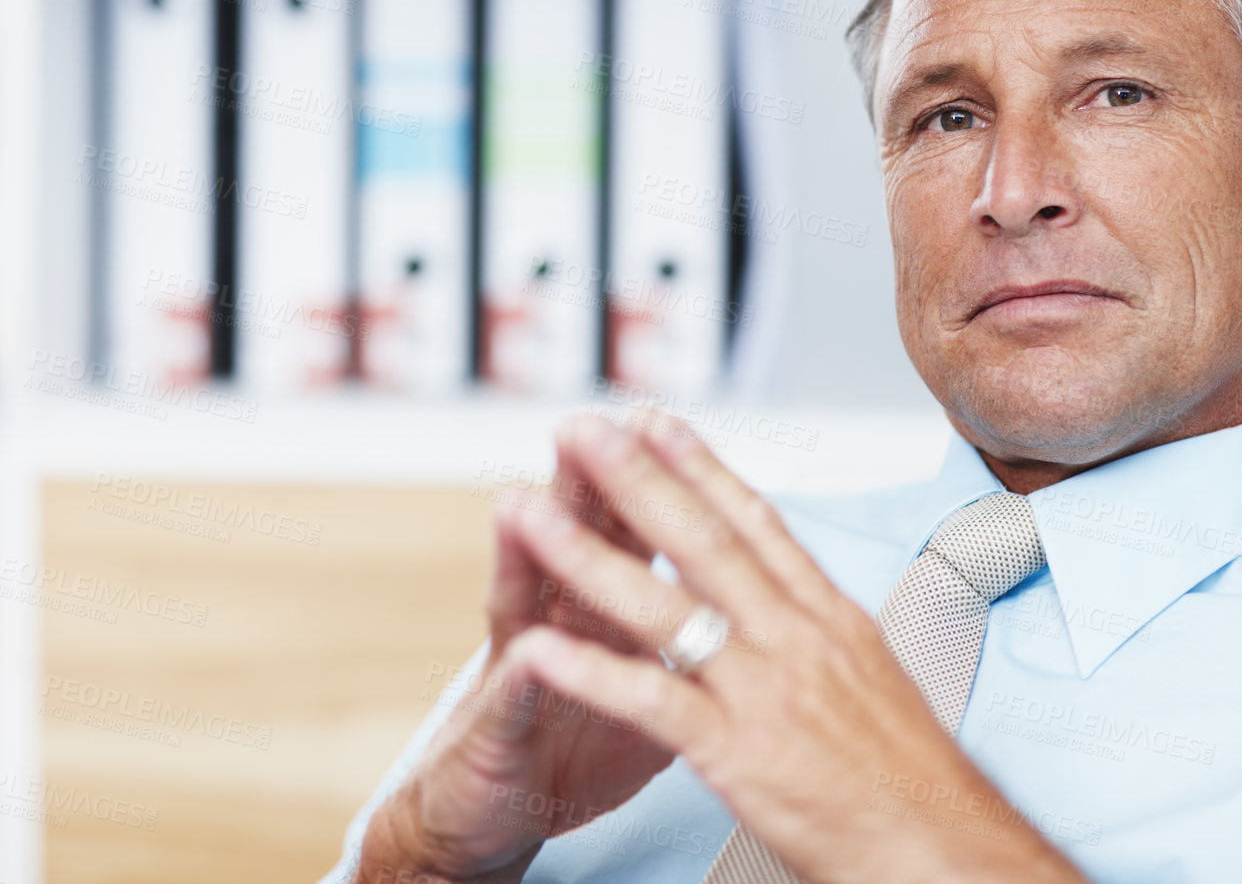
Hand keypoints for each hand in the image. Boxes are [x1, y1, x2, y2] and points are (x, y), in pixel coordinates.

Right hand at [357, 426, 677, 882]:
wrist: (494, 815)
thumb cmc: (576, 747)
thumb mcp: (643, 683)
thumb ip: (682, 633)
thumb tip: (748, 592)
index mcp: (604, 610)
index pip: (628, 529)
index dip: (647, 482)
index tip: (666, 425)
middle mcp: (555, 623)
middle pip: (574, 542)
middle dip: (584, 487)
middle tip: (590, 429)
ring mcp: (516, 673)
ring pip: (523, 601)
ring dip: (524, 556)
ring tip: (519, 507)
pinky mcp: (498, 734)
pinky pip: (513, 705)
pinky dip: (524, 679)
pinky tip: (527, 652)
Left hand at [484, 411, 1086, 883]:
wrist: (949, 852)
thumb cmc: (914, 782)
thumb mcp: (873, 680)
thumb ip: (822, 633)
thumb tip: (792, 596)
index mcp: (830, 619)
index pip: (755, 523)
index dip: (699, 466)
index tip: (655, 421)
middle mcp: (797, 639)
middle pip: (703, 541)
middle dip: (635, 477)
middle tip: (582, 426)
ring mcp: (767, 693)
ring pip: (663, 607)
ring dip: (587, 554)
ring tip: (531, 510)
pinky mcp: (742, 755)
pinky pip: (652, 703)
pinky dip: (591, 673)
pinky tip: (540, 649)